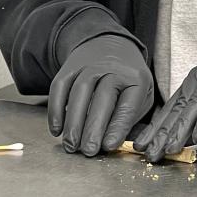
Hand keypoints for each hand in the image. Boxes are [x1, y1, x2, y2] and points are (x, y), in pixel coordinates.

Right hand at [48, 35, 153, 155]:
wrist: (111, 45)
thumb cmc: (127, 81)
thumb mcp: (141, 96)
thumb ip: (130, 119)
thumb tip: (112, 145)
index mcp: (136, 79)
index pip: (127, 105)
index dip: (117, 127)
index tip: (108, 146)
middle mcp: (113, 69)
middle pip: (102, 98)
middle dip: (93, 128)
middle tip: (87, 151)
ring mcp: (90, 65)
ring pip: (79, 92)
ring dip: (73, 122)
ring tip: (71, 145)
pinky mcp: (70, 66)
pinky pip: (60, 87)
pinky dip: (55, 109)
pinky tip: (56, 129)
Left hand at [133, 54, 196, 162]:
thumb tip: (176, 143)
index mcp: (196, 82)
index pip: (172, 107)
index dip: (158, 127)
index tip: (144, 145)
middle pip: (178, 106)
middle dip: (163, 132)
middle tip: (150, 150)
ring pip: (193, 105)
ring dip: (180, 129)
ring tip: (169, 148)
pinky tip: (195, 136)